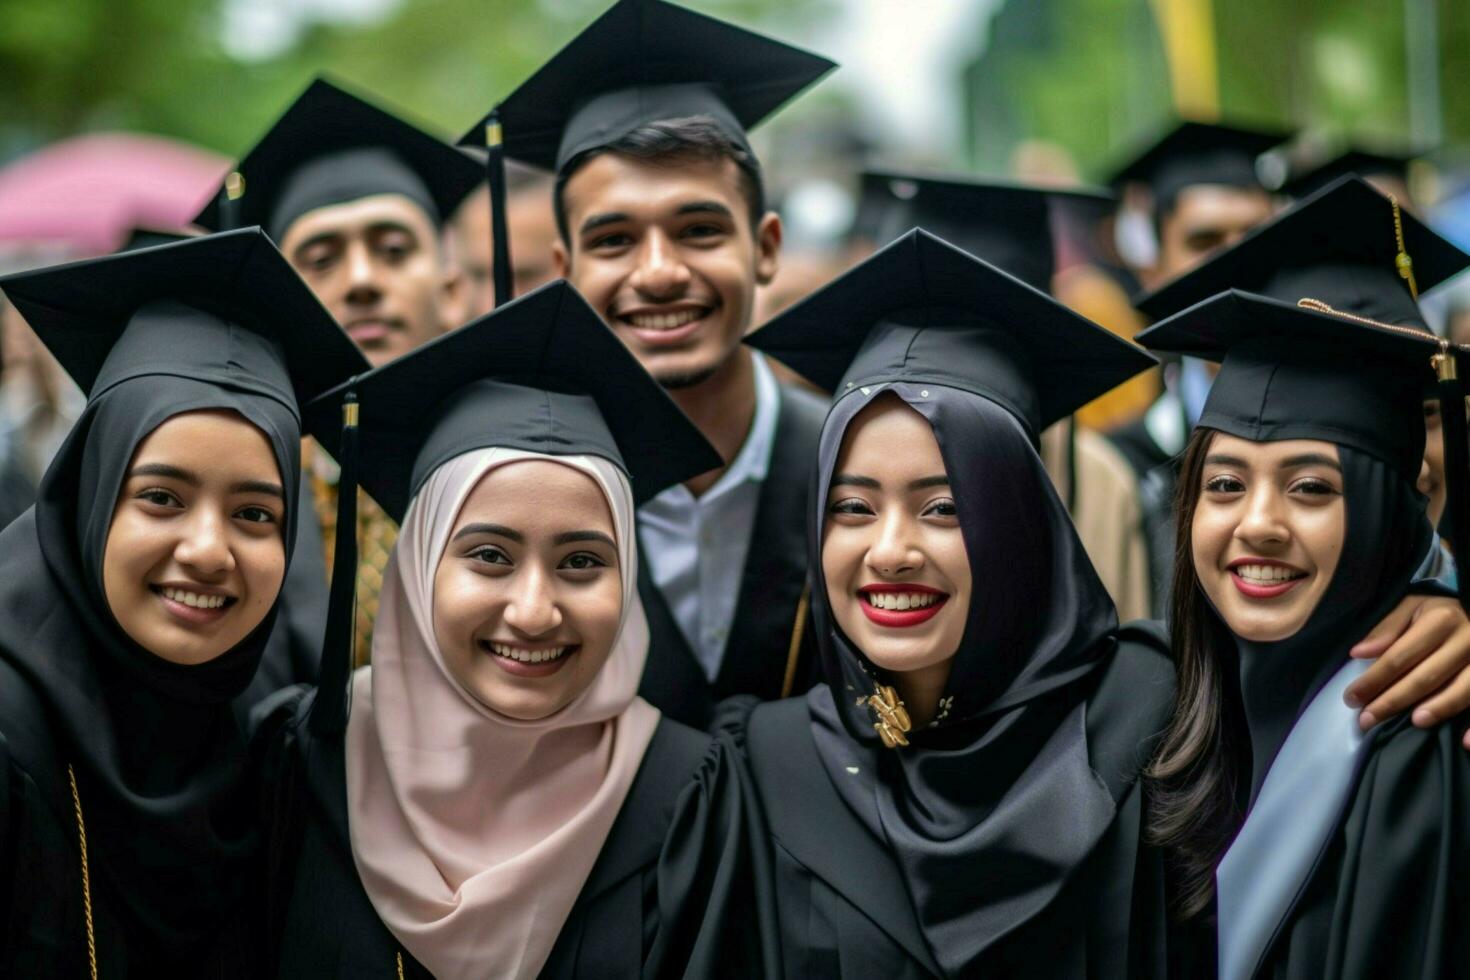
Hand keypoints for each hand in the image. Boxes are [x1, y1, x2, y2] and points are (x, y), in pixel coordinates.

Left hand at [1347, 595, 1469, 749]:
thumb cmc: (1440, 613)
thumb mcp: (1413, 608)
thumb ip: (1387, 629)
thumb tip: (1358, 653)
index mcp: (1440, 620)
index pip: (1399, 657)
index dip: (1373, 680)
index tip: (1351, 698)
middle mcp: (1467, 640)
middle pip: (1425, 677)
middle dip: (1393, 701)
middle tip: (1367, 720)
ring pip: (1462, 690)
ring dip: (1438, 709)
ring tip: (1414, 723)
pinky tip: (1466, 744)